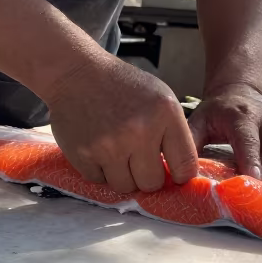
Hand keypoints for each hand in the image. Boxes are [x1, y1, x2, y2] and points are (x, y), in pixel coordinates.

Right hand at [44, 54, 197, 193]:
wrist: (76, 74)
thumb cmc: (122, 85)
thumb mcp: (159, 97)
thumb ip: (174, 133)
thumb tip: (181, 174)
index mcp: (164, 114)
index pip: (185, 167)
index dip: (180, 175)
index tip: (174, 174)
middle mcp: (139, 132)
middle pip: (152, 184)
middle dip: (148, 177)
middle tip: (139, 161)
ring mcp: (109, 146)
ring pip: (125, 187)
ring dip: (123, 175)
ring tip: (117, 153)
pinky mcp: (84, 155)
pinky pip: (99, 181)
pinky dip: (100, 171)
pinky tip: (99, 149)